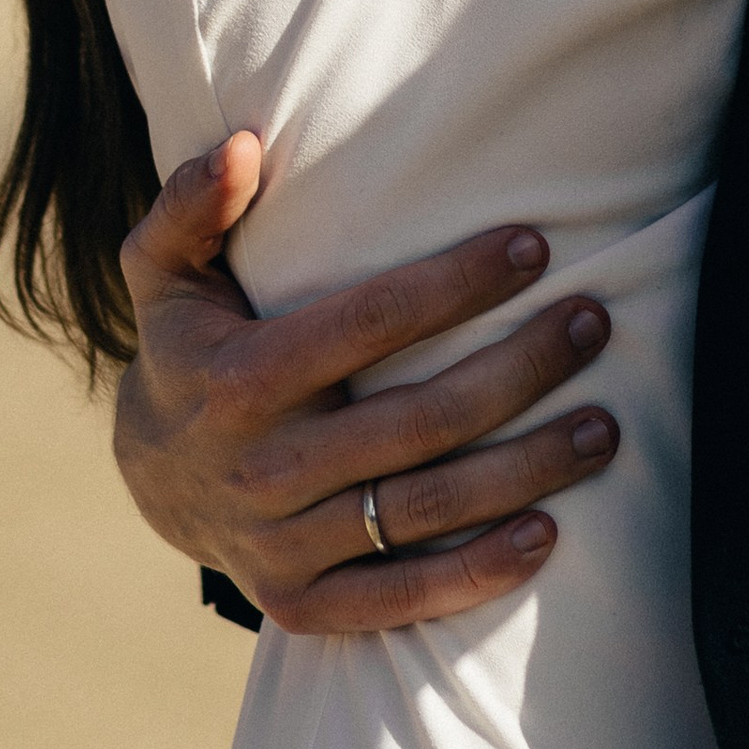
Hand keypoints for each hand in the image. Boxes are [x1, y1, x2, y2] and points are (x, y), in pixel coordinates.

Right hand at [111, 135, 619, 634]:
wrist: (145, 477)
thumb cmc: (185, 347)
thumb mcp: (163, 267)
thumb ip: (193, 204)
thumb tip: (244, 145)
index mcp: (241, 377)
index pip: (370, 323)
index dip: (458, 284)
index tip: (533, 248)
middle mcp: (265, 468)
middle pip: (420, 420)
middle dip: (520, 370)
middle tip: (591, 325)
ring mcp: (282, 546)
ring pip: (426, 509)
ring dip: (526, 469)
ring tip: (603, 426)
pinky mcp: (300, 603)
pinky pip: (400, 599)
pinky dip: (477, 574)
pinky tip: (547, 535)